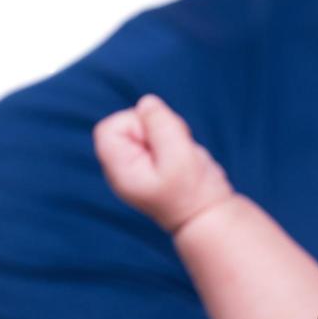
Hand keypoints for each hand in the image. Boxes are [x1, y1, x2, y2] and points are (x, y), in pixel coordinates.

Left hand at [93, 93, 231, 231]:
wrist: (207, 217)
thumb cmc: (193, 193)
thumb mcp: (180, 156)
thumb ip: (162, 126)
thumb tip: (146, 102)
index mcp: (121, 170)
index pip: (110, 129)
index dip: (135, 124)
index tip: (158, 140)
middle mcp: (122, 168)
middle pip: (127, 125)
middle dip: (155, 127)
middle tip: (176, 147)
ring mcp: (137, 166)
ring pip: (145, 129)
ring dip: (167, 133)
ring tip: (181, 155)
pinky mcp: (152, 164)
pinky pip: (157, 138)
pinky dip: (172, 140)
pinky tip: (182, 158)